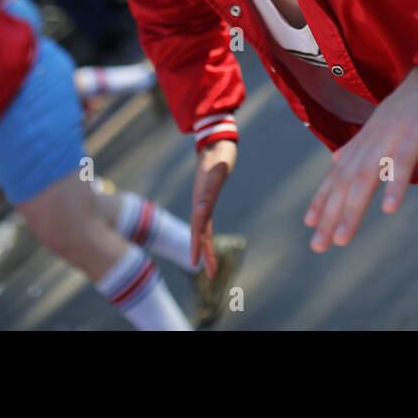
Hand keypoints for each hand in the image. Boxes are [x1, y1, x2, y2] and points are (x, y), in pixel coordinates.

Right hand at [190, 139, 236, 277]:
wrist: (216, 142)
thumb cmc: (219, 156)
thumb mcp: (217, 172)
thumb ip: (209, 190)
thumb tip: (200, 212)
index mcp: (201, 201)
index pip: (199, 229)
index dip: (198, 246)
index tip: (198, 264)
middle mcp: (200, 203)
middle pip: (199, 233)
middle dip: (204, 253)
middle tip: (211, 274)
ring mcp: (202, 201)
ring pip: (201, 229)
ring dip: (205, 247)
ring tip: (210, 266)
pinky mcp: (207, 198)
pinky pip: (205, 221)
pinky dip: (205, 234)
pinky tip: (206, 241)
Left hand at [304, 66, 417, 252]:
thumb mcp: (384, 123)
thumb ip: (361, 143)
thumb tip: (337, 158)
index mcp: (367, 138)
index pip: (338, 172)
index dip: (322, 197)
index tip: (309, 223)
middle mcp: (373, 139)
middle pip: (346, 180)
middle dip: (330, 214)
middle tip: (318, 245)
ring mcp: (392, 135)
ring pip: (367, 176)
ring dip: (352, 209)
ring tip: (342, 238)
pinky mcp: (416, 133)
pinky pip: (403, 163)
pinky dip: (394, 186)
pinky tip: (388, 209)